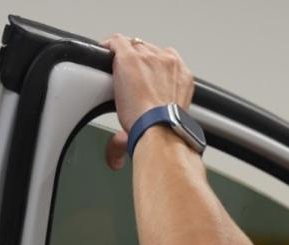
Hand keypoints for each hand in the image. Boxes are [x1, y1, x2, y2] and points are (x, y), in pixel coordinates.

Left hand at [100, 33, 194, 169]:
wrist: (162, 130)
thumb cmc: (168, 131)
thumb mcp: (164, 129)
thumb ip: (149, 131)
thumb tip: (118, 158)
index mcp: (184, 77)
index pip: (165, 61)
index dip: (150, 68)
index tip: (142, 79)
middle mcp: (169, 63)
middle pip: (148, 52)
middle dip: (137, 63)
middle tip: (127, 79)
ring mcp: (149, 58)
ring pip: (133, 47)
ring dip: (124, 58)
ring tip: (115, 72)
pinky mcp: (130, 58)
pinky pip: (117, 42)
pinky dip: (109, 48)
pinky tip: (104, 58)